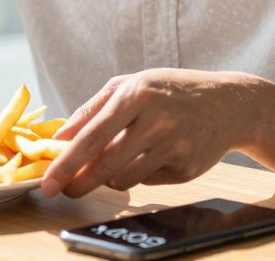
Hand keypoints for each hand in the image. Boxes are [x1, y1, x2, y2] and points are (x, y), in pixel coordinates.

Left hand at [41, 69, 262, 197]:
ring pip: (125, 179)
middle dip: (79, 183)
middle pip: (106, 165)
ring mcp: (175, 147)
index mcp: (136, 95)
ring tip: (117, 159)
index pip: (91, 137)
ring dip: (110, 177)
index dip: (66, 163)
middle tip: (65, 190)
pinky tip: (151, 155)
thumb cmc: (169, 91)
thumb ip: (92, 109)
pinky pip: (148, 181)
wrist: (227, 104)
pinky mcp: (188, 169)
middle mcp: (156, 122)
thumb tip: (60, 136)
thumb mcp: (130, 84)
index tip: (47, 183)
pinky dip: (139, 174)